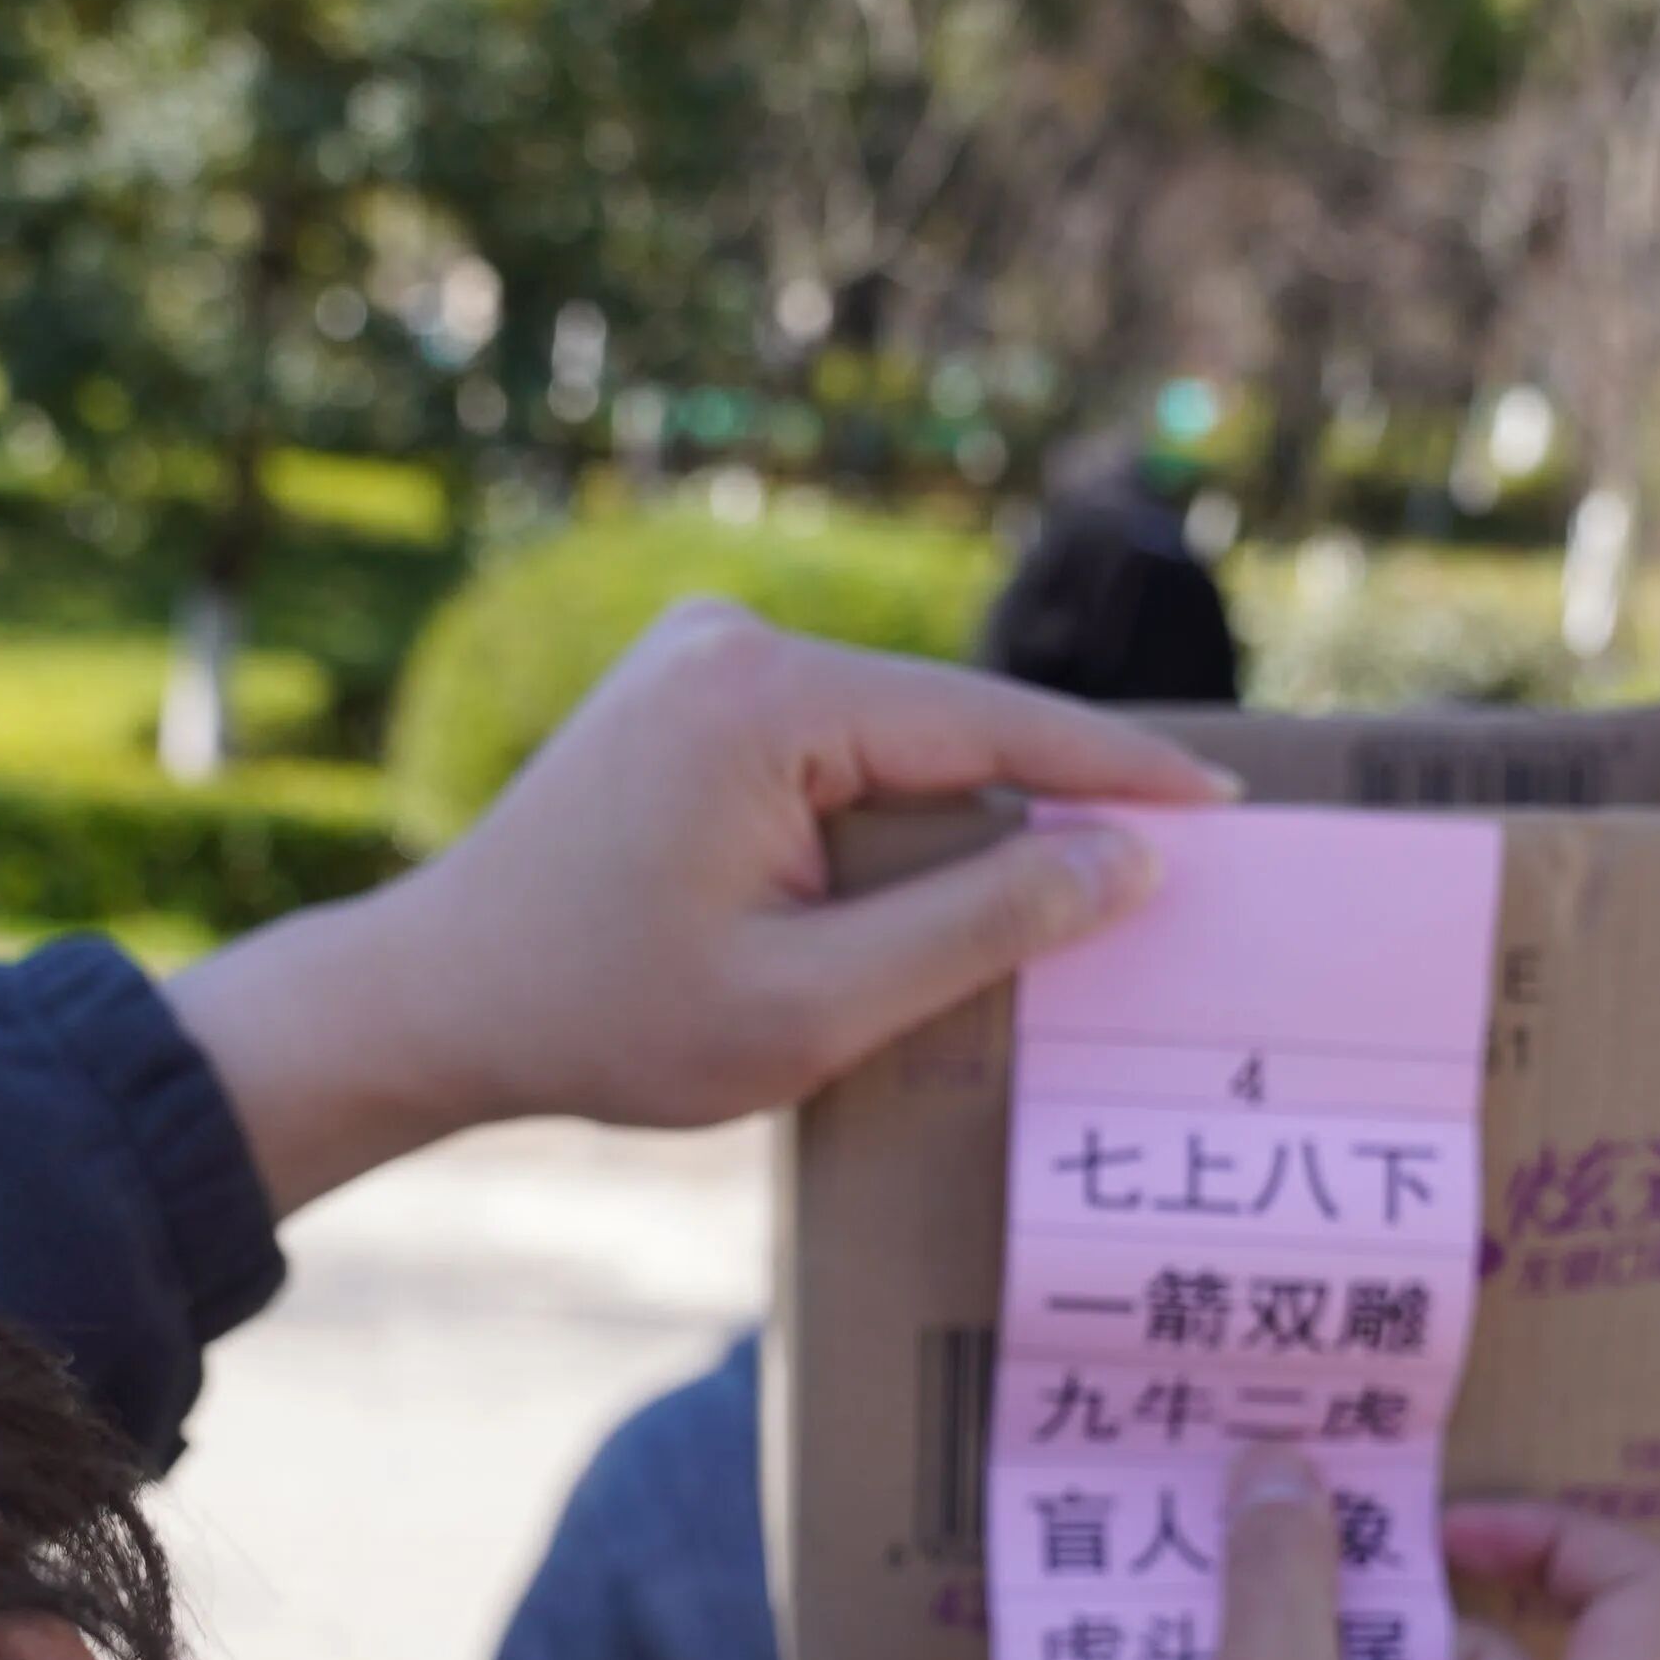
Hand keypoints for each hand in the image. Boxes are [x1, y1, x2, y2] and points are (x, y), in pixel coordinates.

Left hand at [162, 600, 1235, 1212]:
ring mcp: (705, 654)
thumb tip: (1127, 858)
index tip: (1227, 804)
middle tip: (1178, 858)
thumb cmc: (607, 1019)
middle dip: (1053, 795)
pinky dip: (898, 809)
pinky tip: (950, 880)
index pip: (991, 725)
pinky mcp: (690, 690)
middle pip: (948, 725)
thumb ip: (981, 924)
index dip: (1118, 771)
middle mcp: (736, 640)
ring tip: (1077, 885)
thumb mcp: (815, 1002)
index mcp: (764, 701)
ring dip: (969, 812)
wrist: (432, 1000)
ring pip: (897, 736)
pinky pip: (838, 744)